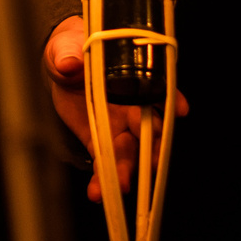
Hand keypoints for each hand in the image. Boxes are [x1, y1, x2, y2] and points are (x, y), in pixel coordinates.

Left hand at [44, 15, 187, 204]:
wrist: (59, 65)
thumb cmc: (70, 48)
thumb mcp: (65, 46)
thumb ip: (66, 54)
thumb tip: (69, 62)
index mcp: (130, 75)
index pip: (157, 87)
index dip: (170, 97)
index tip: (180, 109)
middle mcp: (131, 104)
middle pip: (149, 127)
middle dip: (152, 144)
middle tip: (150, 160)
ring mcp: (118, 126)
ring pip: (130, 151)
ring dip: (128, 170)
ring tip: (121, 186)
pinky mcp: (100, 141)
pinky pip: (105, 163)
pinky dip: (103, 180)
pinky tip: (98, 194)